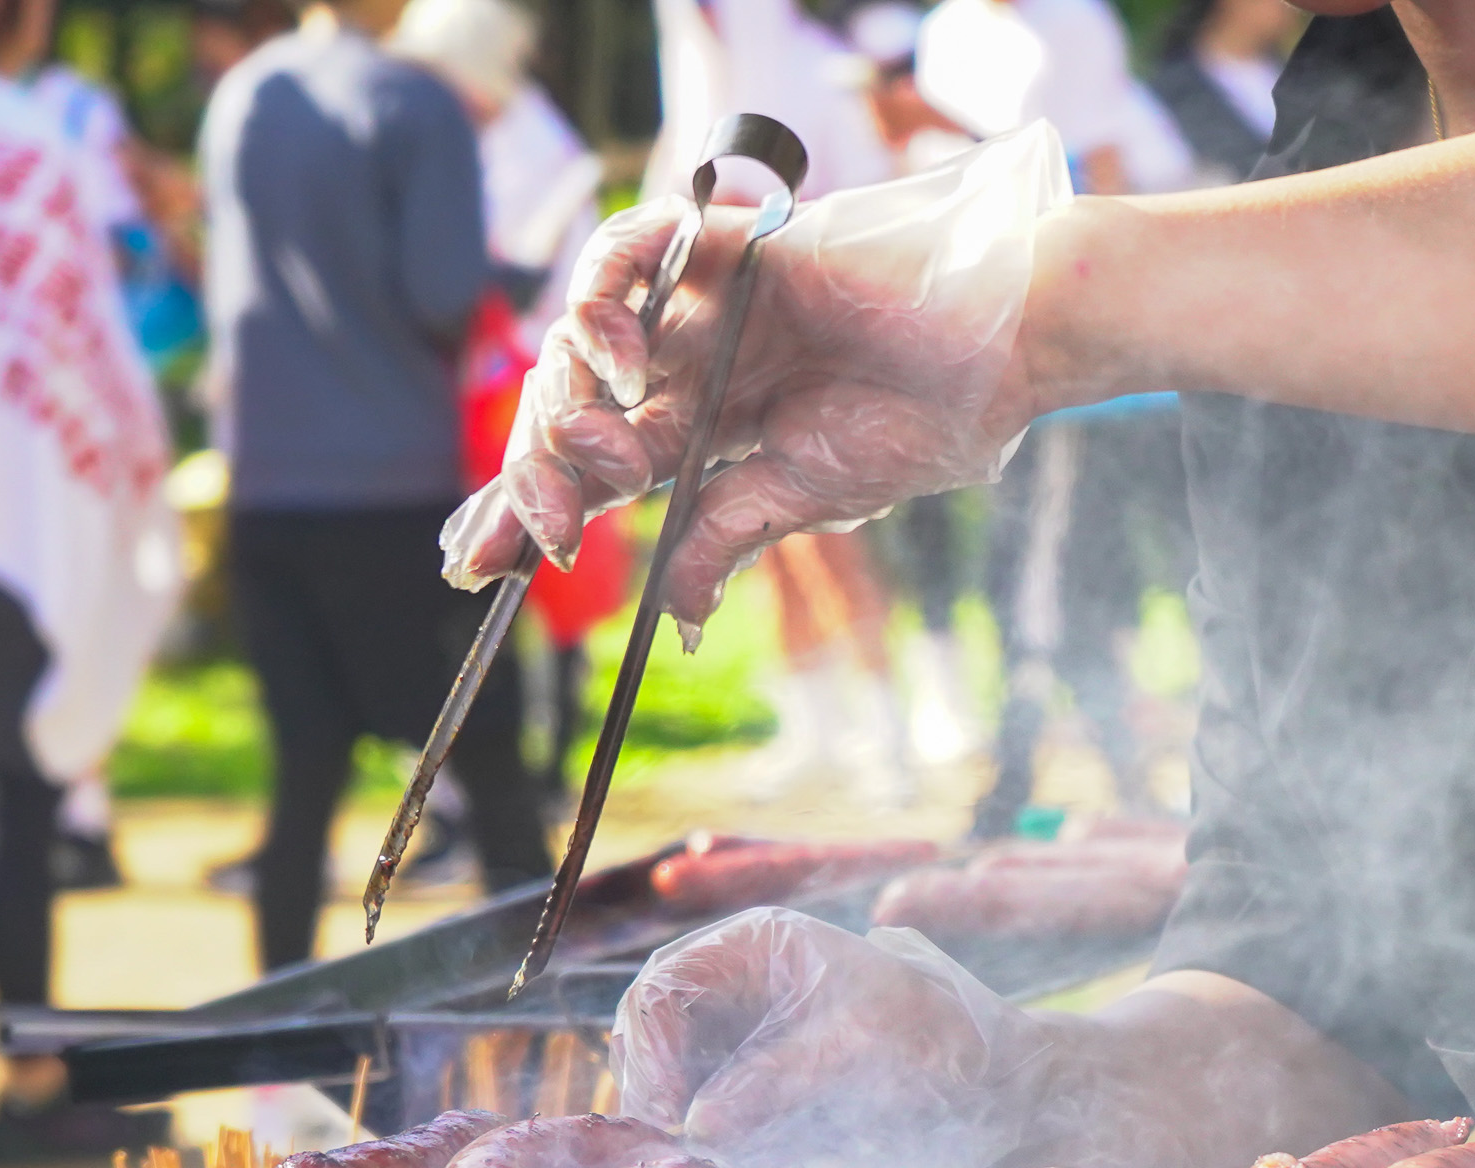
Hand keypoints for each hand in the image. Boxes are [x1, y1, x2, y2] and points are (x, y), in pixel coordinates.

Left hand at [443, 127, 1070, 624]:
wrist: (1003, 350)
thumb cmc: (928, 418)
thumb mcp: (809, 495)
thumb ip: (728, 535)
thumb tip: (676, 618)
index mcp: (705, 426)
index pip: (592, 468)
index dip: (526, 509)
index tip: (471, 569)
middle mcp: (689, 362)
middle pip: (568, 410)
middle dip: (531, 476)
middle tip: (538, 533)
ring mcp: (699, 302)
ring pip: (579, 339)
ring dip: (572, 406)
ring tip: (610, 460)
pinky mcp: (721, 243)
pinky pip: (625, 253)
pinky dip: (603, 303)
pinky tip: (624, 365)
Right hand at [609, 907, 1050, 1167]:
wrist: (997, 1079)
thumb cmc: (942, 1039)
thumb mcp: (858, 1049)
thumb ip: (775, 1080)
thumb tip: (698, 1124)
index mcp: (761, 942)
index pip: (663, 985)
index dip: (653, 1049)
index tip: (671, 1115)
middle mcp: (741, 980)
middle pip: (652, 1030)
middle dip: (654, 1087)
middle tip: (675, 1150)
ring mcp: (744, 1030)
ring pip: (670, 1072)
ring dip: (673, 1116)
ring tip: (699, 1160)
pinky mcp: (756, 1079)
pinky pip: (703, 1105)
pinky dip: (702, 1133)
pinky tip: (720, 1161)